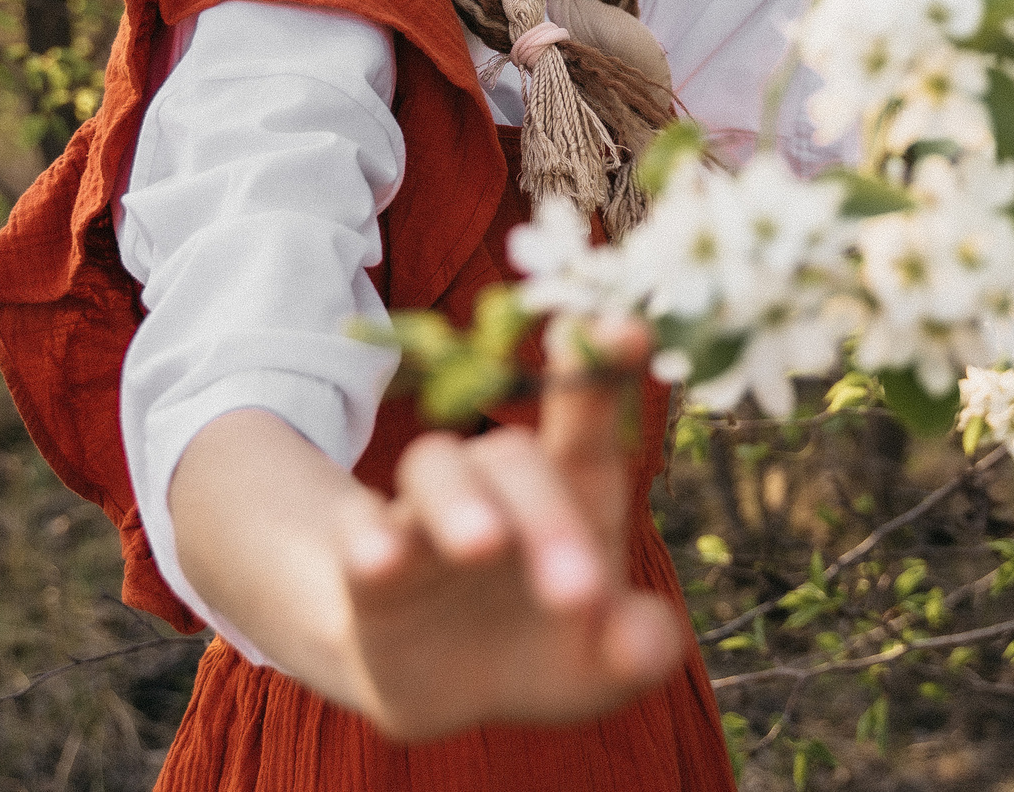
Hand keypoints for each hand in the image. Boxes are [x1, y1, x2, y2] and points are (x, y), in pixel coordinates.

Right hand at [334, 317, 684, 740]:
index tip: (626, 329)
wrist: (441, 684)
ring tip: (482, 545)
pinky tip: (380, 559)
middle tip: (581, 593)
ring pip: (436, 469)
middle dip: (549, 518)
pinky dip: (369, 540)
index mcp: (571, 494)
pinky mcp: (366, 564)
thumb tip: (653, 646)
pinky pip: (360, 531)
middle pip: (517, 459)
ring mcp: (428, 517)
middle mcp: (500, 487)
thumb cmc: (541, 648)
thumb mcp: (598, 662)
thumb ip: (635, 648)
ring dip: (460, 503)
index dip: (604, 373)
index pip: (590, 424)